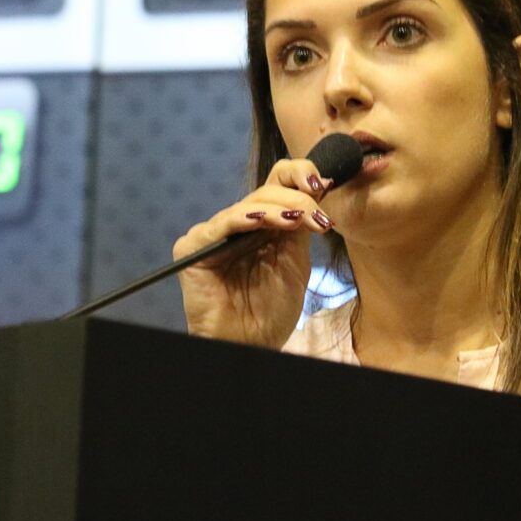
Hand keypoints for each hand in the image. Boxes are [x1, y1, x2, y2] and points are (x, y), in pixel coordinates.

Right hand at [176, 158, 334, 349]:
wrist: (250, 345)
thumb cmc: (271, 311)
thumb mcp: (295, 260)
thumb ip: (303, 224)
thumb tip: (322, 184)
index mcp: (264, 223)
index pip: (279, 182)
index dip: (301, 175)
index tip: (326, 184)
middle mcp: (239, 223)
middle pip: (267, 190)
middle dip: (299, 201)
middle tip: (320, 220)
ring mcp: (215, 233)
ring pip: (249, 205)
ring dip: (279, 209)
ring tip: (300, 220)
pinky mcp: (194, 247)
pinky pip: (220, 224)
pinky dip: (243, 220)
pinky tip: (261, 223)